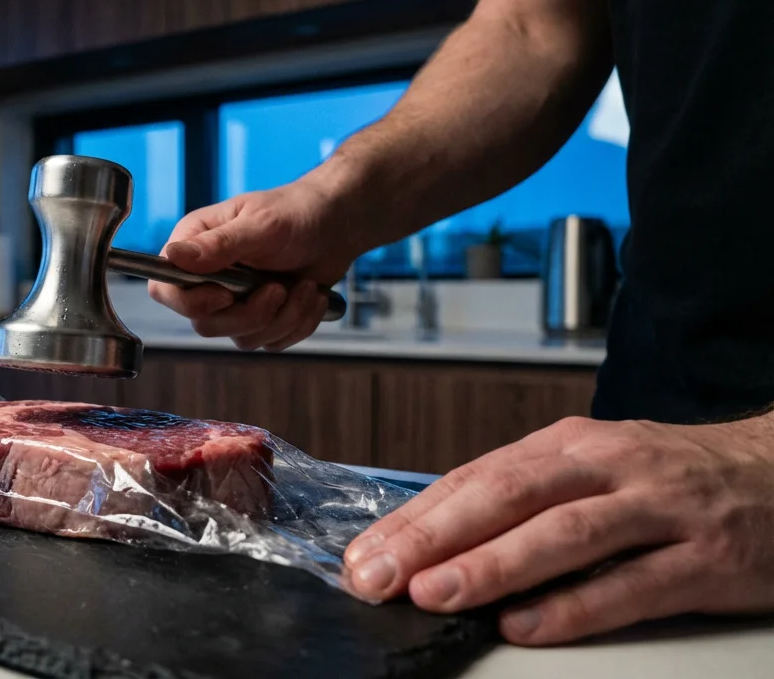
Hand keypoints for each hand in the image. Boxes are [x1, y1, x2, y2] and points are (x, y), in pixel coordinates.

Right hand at [148, 180, 353, 350]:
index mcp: (195, 247)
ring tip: (304, 286)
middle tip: (278, 288)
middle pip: (205, 324)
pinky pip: (270, 342)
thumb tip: (173, 256)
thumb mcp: (260, 225)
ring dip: (283, 317)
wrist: (336, 226)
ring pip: (241, 338)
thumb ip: (219, 244)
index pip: (165, 289)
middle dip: (251, 314)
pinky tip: (310, 295)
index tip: (226, 295)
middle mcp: (208, 278)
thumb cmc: (296, 213)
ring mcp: (234, 302)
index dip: (190, 302)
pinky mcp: (260, 319)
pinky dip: (298, 323)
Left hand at [342, 415, 773, 644]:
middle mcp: (609, 468)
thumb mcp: (592, 469)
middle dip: (433, 538)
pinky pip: (632, 585)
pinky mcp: (706, 559)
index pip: (474, 477)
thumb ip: (524, 498)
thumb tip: (432, 540)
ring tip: (435, 594)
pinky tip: (526, 626)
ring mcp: (660, 510)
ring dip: (491, 565)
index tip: (364, 554)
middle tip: (378, 576)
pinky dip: (574, 607)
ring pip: (564, 534)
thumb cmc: (669, 478)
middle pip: (507, 495)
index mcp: (569, 445)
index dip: (414, 518)